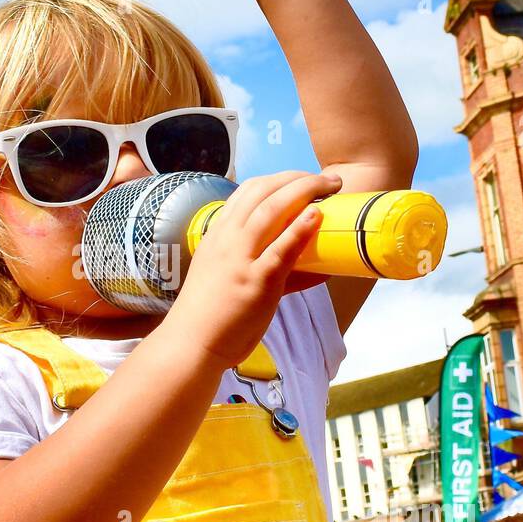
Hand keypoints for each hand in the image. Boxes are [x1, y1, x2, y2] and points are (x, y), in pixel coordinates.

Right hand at [163, 170, 342, 369]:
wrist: (191, 343)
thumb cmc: (209, 314)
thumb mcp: (223, 274)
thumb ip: (257, 263)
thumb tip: (299, 264)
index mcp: (218, 234)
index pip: (248, 191)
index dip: (279, 179)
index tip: (301, 179)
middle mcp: (228, 239)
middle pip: (264, 192)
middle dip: (298, 178)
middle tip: (326, 179)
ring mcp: (241, 259)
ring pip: (273, 210)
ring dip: (306, 191)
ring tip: (331, 186)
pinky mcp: (256, 282)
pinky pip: (282, 250)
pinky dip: (301, 230)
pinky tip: (316, 217)